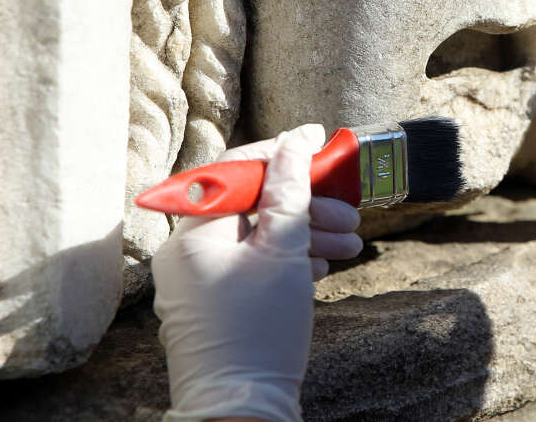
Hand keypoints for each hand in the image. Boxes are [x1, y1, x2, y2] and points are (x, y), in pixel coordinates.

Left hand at [151, 124, 362, 421]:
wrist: (243, 409)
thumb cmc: (259, 330)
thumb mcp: (284, 250)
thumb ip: (291, 190)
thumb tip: (296, 140)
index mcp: (192, 233)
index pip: (236, 170)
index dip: (281, 153)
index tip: (318, 143)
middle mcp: (187, 253)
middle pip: (252, 205)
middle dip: (305, 205)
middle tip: (347, 210)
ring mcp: (198, 281)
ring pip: (257, 237)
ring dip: (305, 234)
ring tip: (349, 243)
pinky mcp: (215, 305)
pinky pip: (252, 265)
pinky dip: (287, 260)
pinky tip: (321, 266)